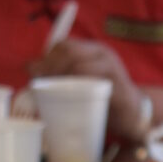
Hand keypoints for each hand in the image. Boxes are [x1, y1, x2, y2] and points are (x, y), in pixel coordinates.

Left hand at [30, 37, 150, 143]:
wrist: (133, 117)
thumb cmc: (103, 99)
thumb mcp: (79, 83)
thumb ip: (58, 74)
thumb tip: (29, 67)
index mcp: (93, 51)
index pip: (64, 45)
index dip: (46, 58)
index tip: (34, 75)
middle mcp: (103, 55)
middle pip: (69, 51)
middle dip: (49, 67)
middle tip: (39, 85)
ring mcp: (113, 70)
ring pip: (78, 66)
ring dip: (60, 79)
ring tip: (50, 93)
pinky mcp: (119, 88)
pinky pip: (94, 85)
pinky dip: (77, 92)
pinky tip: (68, 100)